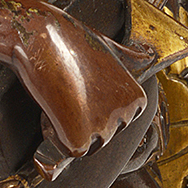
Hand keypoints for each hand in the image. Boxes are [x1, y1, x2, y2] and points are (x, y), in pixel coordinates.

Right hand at [0, 0, 146, 160]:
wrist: (41, 38)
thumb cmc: (71, 40)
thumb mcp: (110, 47)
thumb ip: (130, 57)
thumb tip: (146, 54)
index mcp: (136, 97)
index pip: (119, 122)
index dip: (96, 109)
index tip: (85, 87)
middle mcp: (125, 114)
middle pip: (103, 136)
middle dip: (83, 121)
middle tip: (69, 91)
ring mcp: (102, 128)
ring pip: (85, 144)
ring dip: (69, 128)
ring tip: (61, 96)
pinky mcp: (78, 139)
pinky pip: (66, 149)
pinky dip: (54, 133)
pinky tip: (52, 106)